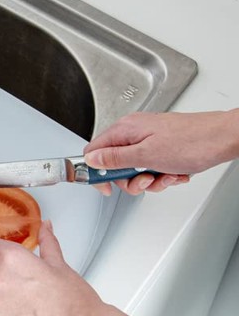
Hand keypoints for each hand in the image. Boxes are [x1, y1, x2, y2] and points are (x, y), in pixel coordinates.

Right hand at [83, 110, 238, 194]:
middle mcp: (133, 131)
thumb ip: (115, 159)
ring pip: (134, 168)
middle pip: (115, 163)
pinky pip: (151, 166)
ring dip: (149, 179)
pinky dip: (161, 174)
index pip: (94, 151)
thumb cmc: (193, 142)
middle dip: (130, 179)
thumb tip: (92, 160)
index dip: (96, 172)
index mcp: (124, 129)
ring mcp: (148, 138)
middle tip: (145, 181)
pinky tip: (174, 172)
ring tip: (165, 176)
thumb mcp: (147, 156)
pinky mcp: (161, 144)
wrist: (224, 138)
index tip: (106, 186)